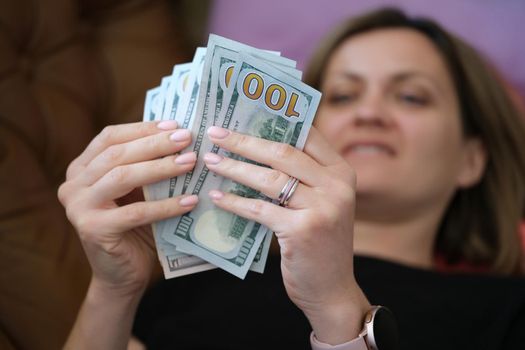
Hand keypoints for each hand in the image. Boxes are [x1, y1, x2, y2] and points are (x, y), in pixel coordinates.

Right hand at [58, 121, 198, 295]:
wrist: (122, 276)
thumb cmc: (135, 229)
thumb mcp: (137, 192)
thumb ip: (145, 166)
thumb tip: (180, 137)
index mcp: (81, 169)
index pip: (110, 137)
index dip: (142, 128)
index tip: (174, 125)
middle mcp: (73, 185)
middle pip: (116, 154)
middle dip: (155, 143)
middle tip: (187, 138)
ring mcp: (78, 207)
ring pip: (123, 177)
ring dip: (160, 168)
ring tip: (190, 162)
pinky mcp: (93, 230)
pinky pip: (135, 212)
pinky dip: (165, 206)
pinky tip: (190, 201)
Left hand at [203, 126, 369, 343]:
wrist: (332, 290)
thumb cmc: (319, 244)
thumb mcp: (321, 204)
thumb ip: (302, 178)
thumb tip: (256, 147)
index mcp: (342, 172)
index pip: (306, 135)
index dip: (274, 121)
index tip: (243, 114)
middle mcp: (337, 185)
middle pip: (282, 152)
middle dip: (244, 141)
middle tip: (215, 133)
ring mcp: (323, 207)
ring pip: (269, 178)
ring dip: (234, 168)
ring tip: (210, 161)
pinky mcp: (303, 230)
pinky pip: (260, 209)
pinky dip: (235, 203)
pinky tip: (217, 197)